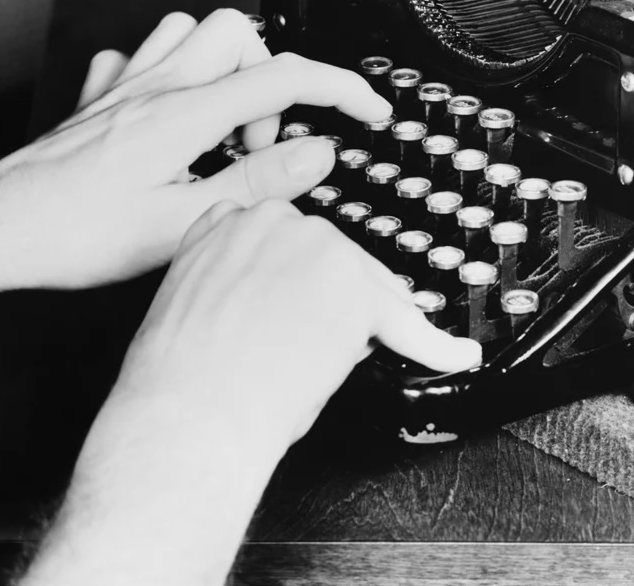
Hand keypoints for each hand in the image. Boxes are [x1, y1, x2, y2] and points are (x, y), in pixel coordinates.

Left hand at [0, 9, 391, 293]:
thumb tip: (316, 154)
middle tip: (265, 140)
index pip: (284, 77)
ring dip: (224, 66)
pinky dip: (171, 71)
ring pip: (189, 30)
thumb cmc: (73, 235)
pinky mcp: (99, 99)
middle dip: (272, 79)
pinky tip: (171, 111)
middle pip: (239, 33)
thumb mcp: (180, 226)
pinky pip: (140, 54)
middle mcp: (156, 88)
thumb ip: (257, 187)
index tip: (368, 107)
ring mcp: (124, 87)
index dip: (340, 87)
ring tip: (226, 123)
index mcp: (183, 116)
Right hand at [21, 199, 480, 585]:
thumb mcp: (189, 298)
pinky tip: (454, 354)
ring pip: (368, 285)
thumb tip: (264, 292)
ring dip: (369, 321)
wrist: (187, 412)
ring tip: (342, 362)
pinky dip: (435, 344)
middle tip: (316, 344)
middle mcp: (278, 222)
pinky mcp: (356, 289)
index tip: (307, 298)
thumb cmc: (178, 376)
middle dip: (334, 298)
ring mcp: (320, 250)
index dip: (300, 279)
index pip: (286, 240)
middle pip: (333, 256)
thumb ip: (228, 273)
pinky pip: (407, 322)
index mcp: (230, 221)